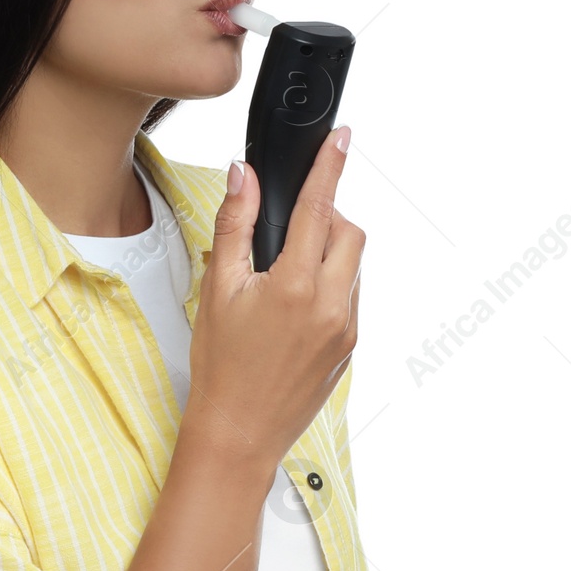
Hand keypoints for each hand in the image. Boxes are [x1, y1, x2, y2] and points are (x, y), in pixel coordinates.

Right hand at [179, 127, 363, 475]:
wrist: (238, 433)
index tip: (343, 137)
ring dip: (327, 255)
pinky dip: (329, 287)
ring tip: (282, 279)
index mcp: (296, 285)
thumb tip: (242, 177)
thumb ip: (234, 226)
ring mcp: (346, 329)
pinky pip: (350, 298)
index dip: (331, 165)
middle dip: (325, 219)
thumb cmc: (221, 368)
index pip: (320, 207)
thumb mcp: (218, 290)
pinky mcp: (350, 348)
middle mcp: (332, 305)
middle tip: (285, 234)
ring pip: (352, 266)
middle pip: (349, 233)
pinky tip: (292, 310)